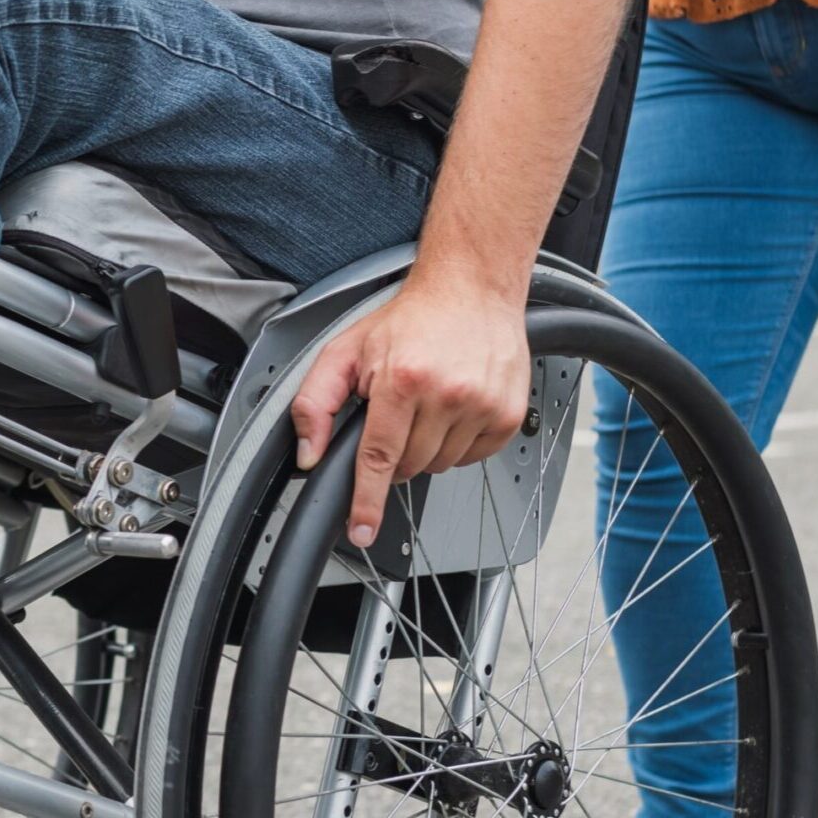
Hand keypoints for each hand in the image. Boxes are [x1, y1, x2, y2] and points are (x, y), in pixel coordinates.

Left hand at [287, 274, 534, 549]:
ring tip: (428, 403)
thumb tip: (308, 454)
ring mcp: (483, 405)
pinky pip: (473, 457)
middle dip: (395, 452)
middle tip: (397, 413)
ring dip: (427, 448)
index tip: (361, 529)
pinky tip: (454, 408)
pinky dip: (458, 443)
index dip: (366, 501)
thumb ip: (316, 403)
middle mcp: (447, 394)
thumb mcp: (346, 351)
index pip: (378, 458)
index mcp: (403, 380)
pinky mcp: (508, 414)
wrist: (472, 288)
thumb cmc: (411, 319)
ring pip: (441, 465)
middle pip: (409, 466)